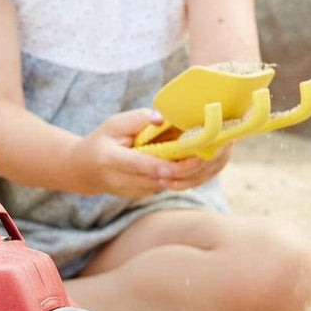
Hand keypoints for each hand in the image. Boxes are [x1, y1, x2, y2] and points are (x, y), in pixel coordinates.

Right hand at [74, 108, 229, 198]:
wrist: (86, 171)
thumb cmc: (101, 142)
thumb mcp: (111, 124)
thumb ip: (136, 119)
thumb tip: (162, 119)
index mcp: (112, 161)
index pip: (142, 166)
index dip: (167, 165)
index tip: (189, 158)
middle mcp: (127, 181)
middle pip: (166, 178)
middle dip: (195, 165)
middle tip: (219, 147)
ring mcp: (140, 191)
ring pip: (177, 184)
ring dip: (202, 169)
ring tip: (223, 149)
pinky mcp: (151, 192)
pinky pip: (177, 184)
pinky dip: (196, 172)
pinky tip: (214, 156)